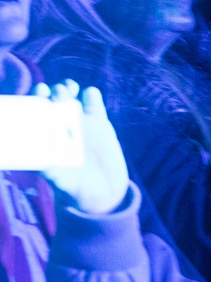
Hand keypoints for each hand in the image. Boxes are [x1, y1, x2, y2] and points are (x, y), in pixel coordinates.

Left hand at [38, 81, 128, 215]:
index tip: (37, 94)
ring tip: (69, 88)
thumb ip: (55, 174)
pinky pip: (94, 105)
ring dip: (68, 90)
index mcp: (48, 139)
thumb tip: (45, 167)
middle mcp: (61, 128)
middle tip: (55, 91)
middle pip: (53, 102)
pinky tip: (89, 93)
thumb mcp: (64, 184)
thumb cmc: (76, 190)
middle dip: (52, 92)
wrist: (105, 192)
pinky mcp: (100, 124)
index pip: (37, 115)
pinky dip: (91, 96)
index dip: (34, 101)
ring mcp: (81, 124)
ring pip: (71, 99)